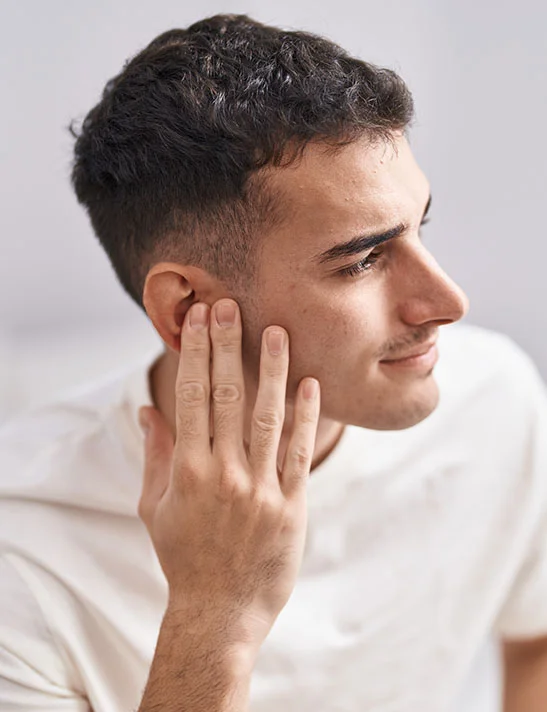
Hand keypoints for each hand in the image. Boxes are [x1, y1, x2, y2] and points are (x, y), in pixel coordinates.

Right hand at [137, 298, 319, 652]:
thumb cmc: (183, 557)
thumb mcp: (155, 508)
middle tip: (230, 305)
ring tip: (278, 331)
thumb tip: (147, 409)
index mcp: (187, 470)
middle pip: (226, 396)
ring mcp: (260, 489)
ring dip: (273, 370)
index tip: (198, 320)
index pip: (190, 397)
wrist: (220, 613)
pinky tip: (311, 384)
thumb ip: (155, 455)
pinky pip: (301, 453)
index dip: (194, 354)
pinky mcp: (292, 506)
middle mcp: (223, 474)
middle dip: (227, 346)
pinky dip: (306, 417)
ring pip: (268, 417)